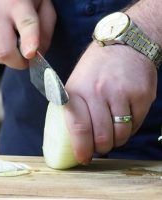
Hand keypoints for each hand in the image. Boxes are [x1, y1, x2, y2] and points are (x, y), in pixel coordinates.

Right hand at [0, 0, 55, 67]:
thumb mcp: (42, 6)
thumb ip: (45, 32)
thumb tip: (35, 57)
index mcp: (18, 3)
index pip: (26, 23)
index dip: (29, 40)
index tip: (30, 53)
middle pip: (4, 51)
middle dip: (18, 62)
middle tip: (25, 58)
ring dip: (8, 56)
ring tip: (11, 38)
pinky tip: (0, 37)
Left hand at [64, 43, 156, 163]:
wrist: (124, 44)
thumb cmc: (95, 68)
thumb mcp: (76, 83)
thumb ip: (74, 108)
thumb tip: (75, 138)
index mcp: (76, 91)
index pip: (78, 126)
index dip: (81, 147)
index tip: (83, 158)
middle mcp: (97, 92)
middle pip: (101, 136)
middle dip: (100, 148)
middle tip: (99, 147)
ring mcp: (121, 93)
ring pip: (120, 134)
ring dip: (116, 141)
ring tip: (112, 134)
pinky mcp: (141, 94)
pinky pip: (136, 125)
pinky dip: (130, 130)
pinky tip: (124, 121)